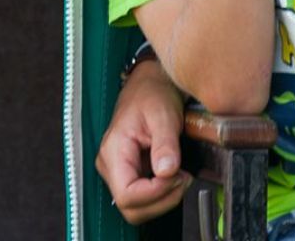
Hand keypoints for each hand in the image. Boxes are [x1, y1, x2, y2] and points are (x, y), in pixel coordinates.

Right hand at [96, 59, 190, 223]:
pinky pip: (144, 199)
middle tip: (183, 177)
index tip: (177, 176)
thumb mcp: (163, 115)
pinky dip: (163, 194)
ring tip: (180, 175)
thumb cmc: (152, 95)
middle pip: (132, 209)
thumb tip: (167, 171)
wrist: (150, 86)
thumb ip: (166, 144)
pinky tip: (174, 175)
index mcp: (114, 152)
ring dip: (164, 199)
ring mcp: (119, 172)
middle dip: (163, 199)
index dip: (155, 193)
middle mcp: (111, 166)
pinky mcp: (131, 174)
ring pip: (138, 209)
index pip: (127, 195)